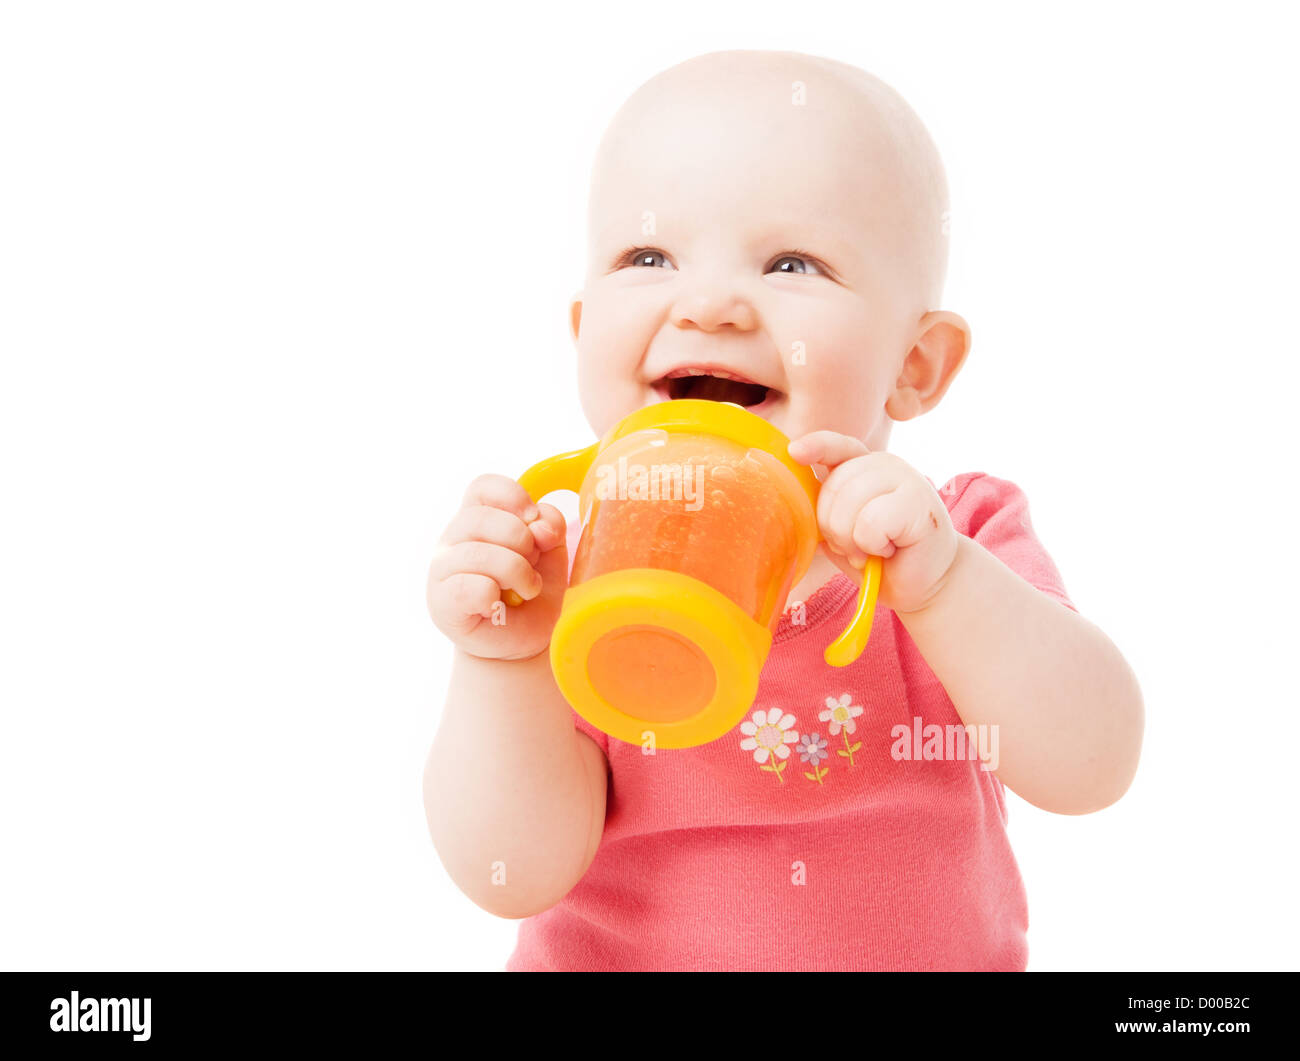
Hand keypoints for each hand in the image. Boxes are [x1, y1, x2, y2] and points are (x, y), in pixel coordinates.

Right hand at [426, 474, 568, 660]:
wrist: (522, 642)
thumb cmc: (530, 592)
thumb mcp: (550, 553)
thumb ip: (549, 527)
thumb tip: (538, 524)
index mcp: (478, 518)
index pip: (483, 487)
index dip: (512, 496)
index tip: (533, 519)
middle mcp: (453, 539)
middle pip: (480, 518)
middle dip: (520, 540)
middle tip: (532, 565)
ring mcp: (442, 570)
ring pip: (479, 554)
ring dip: (516, 572)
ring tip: (527, 589)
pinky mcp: (442, 603)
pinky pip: (470, 587)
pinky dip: (494, 596)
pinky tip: (499, 606)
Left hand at [787, 431, 960, 614]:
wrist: (923, 583)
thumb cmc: (880, 557)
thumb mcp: (844, 530)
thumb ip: (826, 510)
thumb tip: (795, 501)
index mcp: (864, 466)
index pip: (837, 447)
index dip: (816, 446)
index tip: (795, 452)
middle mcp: (885, 465)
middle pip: (834, 487)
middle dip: (832, 527)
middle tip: (854, 546)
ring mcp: (906, 479)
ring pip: (849, 505)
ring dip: (852, 540)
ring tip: (873, 549)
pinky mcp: (919, 502)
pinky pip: (870, 523)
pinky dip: (872, 546)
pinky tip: (889, 550)